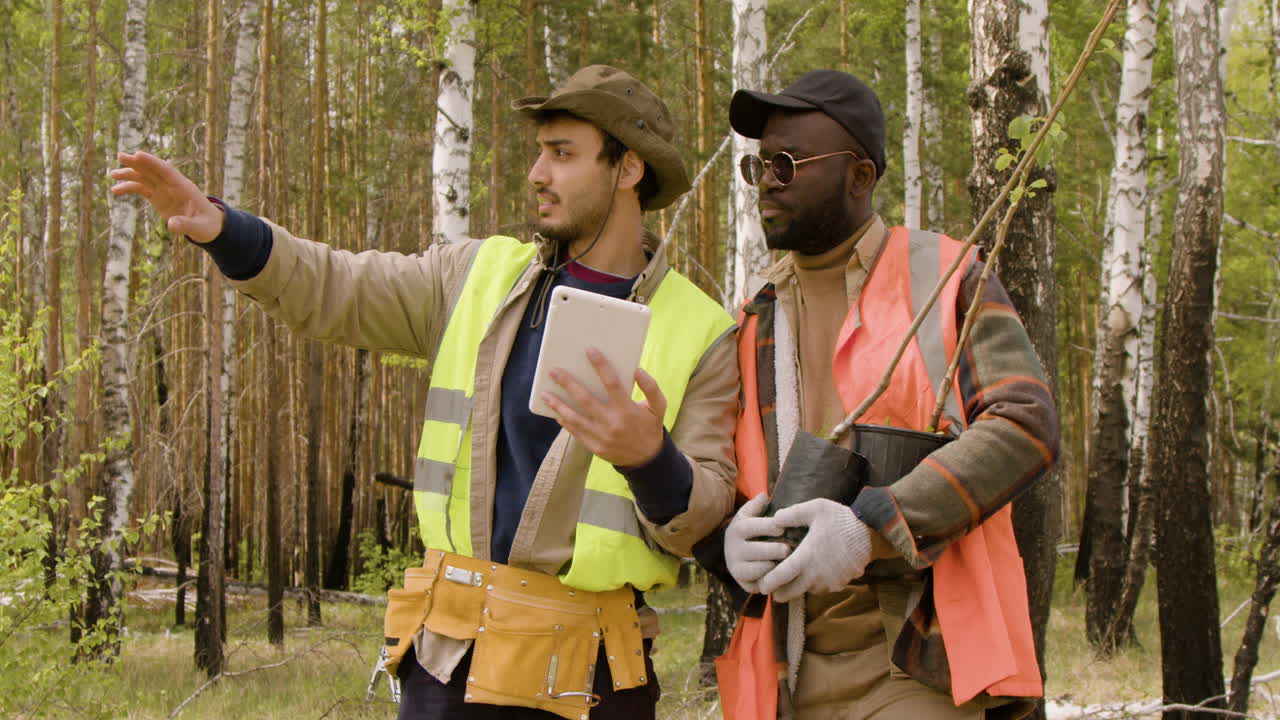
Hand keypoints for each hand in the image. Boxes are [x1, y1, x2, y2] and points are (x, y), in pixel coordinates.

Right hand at [109, 151, 224, 243]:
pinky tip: (115, 190)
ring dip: (129, 174)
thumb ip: (185, 225)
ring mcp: (165, 190)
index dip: (152, 162)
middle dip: (137, 163)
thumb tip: (171, 225)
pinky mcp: (159, 198)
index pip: (167, 171)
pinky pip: (142, 189)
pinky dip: (129, 188)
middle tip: (120, 156)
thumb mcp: (199, 227)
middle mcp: (173, 186)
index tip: (138, 154)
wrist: (209, 227)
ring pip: (145, 178)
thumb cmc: (208, 225)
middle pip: (153, 170)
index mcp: (184, 187)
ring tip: (113, 174)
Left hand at [542, 347, 665, 466]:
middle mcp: (612, 423)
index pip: (612, 383)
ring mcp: (601, 436)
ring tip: (545, 393)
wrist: (647, 460)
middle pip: (586, 400)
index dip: (601, 366)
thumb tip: (637, 370)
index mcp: (627, 410)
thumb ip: (651, 388)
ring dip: (558, 405)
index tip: (590, 351)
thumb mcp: (658, 408)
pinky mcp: (594, 446)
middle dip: (568, 383)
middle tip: (554, 371)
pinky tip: (555, 411)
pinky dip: (564, 421)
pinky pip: (575, 432)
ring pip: (574, 418)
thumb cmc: (650, 427)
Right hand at [724, 494, 789, 593]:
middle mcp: (733, 548)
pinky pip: (757, 584)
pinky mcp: (742, 582)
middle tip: (788, 549)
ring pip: (756, 569)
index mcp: (737, 529)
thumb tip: (763, 495)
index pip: (751, 527)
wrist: (734, 552)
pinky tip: (781, 575)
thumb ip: (757, 505)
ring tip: (786, 563)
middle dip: (773, 550)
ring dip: (772, 566)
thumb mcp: (749, 515)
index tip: (782, 528)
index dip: (767, 527)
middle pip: (754, 550)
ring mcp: (736, 567)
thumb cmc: (749, 530)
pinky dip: (769, 580)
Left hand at [758, 498, 871, 602]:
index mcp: (807, 557)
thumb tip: (774, 519)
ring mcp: (830, 582)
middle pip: (792, 591)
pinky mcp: (841, 584)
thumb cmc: (841, 519)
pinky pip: (823, 588)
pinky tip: (814, 574)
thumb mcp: (816, 508)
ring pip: (808, 590)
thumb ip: (792, 514)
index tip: (761, 586)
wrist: (871, 533)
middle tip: (772, 590)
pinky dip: (815, 584)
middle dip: (780, 592)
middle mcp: (817, 574)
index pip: (782, 576)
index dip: (770, 583)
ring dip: (799, 587)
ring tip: (792, 580)